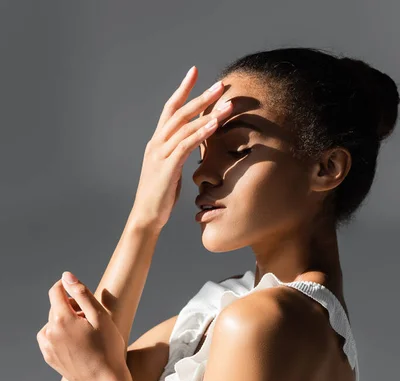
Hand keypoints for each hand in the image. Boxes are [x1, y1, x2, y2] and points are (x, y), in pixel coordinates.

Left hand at [36, 271, 127, 380]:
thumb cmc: (108, 348)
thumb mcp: (100, 317)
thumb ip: (82, 293)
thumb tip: (67, 276)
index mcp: (62, 319)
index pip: (56, 291)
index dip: (66, 285)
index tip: (76, 288)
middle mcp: (50, 331)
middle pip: (56, 308)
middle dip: (70, 306)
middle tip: (90, 316)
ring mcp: (48, 346)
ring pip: (52, 323)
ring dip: (65, 321)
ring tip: (85, 331)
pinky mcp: (50, 357)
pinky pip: (50, 339)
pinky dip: (59, 335)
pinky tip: (76, 341)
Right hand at [132, 65, 232, 229]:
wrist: (146, 216)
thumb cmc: (159, 197)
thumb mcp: (170, 171)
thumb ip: (178, 155)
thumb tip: (191, 147)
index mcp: (157, 142)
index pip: (170, 109)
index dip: (182, 90)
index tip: (194, 72)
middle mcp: (156, 143)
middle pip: (179, 112)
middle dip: (200, 96)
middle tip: (220, 84)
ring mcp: (160, 154)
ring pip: (185, 127)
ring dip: (207, 114)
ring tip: (226, 105)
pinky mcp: (166, 167)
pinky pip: (185, 145)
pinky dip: (200, 133)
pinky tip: (214, 126)